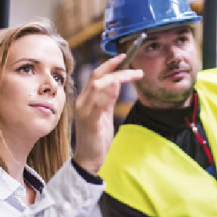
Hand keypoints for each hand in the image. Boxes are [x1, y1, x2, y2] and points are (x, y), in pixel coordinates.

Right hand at [73, 54, 142, 174]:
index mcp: (85, 100)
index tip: (123, 57)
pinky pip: (97, 105)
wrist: (88, 159)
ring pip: (97, 87)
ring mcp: (84, 112)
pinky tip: (116, 86)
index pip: (96, 76)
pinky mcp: (90, 123)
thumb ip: (108, 99)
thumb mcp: (104, 114)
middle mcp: (82, 103)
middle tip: (133, 65)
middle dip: (115, 68)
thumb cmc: (96, 137)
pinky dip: (106, 94)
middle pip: (97, 78)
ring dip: (116, 77)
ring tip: (133, 74)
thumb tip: (116, 82)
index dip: (109, 65)